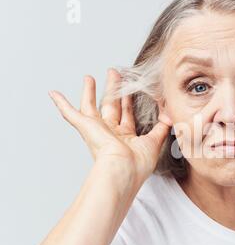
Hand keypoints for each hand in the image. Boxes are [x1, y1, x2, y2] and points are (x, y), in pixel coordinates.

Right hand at [49, 68, 171, 186]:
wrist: (122, 171)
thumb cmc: (138, 164)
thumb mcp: (155, 142)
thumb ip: (162, 127)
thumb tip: (169, 114)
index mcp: (125, 139)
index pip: (127, 114)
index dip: (129, 101)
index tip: (132, 87)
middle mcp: (110, 134)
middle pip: (110, 106)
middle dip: (113, 89)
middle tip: (114, 74)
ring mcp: (97, 130)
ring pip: (91, 106)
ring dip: (90, 92)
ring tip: (89, 77)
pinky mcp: (86, 127)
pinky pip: (70, 113)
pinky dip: (61, 104)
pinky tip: (54, 93)